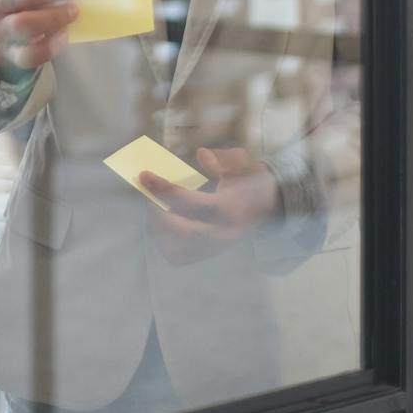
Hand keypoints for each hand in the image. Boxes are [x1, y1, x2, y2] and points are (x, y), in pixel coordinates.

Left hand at [141, 147, 280, 266]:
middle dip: (157, 213)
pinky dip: (163, 241)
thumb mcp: (242, 165)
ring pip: (176, 250)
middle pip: (181, 232)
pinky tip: (160, 221)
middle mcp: (223, 234)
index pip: (193, 204)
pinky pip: (178, 257)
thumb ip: (223, 159)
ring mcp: (215, 249)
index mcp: (231, 209)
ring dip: (158, 228)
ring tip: (153, 206)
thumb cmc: (249, 182)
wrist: (268, 207)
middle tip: (147, 193)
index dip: (165, 190)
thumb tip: (202, 154)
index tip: (144, 175)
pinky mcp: (207, 255)